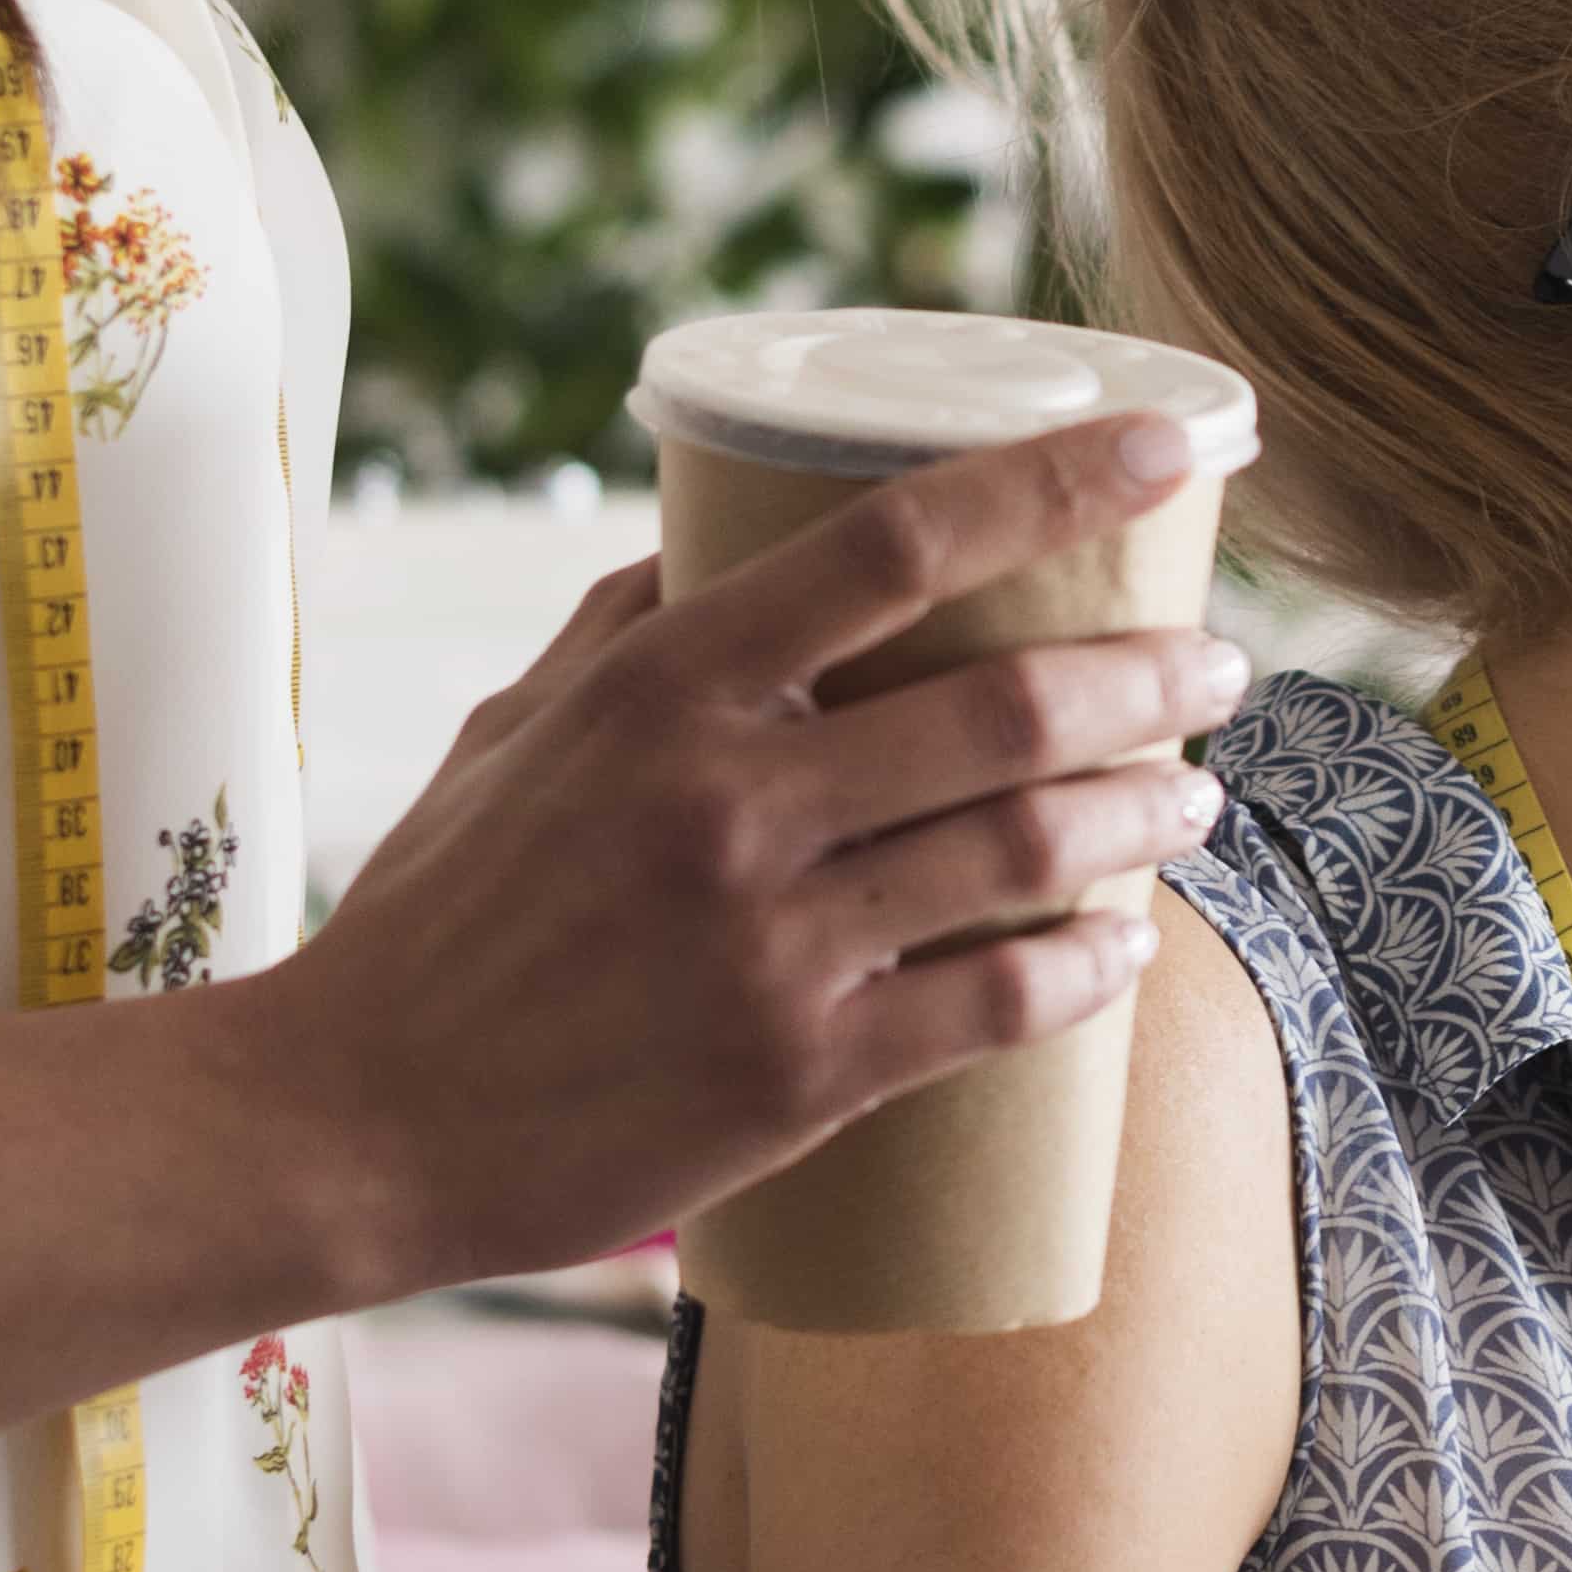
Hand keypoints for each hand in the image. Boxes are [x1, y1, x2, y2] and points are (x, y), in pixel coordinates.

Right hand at [240, 417, 1244, 1300]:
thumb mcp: (512, 735)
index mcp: (661, 686)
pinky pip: (994, 1004)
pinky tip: (1126, 946)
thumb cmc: (433, 920)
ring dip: (1145, 817)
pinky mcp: (797, 1075)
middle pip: (1005, 707)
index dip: (1059, 482)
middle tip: (1221, 670)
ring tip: (1199, 800)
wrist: (350, 1125)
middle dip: (1151, 677)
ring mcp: (770, 942)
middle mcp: (728, 799)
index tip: (1178, 445)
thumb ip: (627, 630)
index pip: (897, 541)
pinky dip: (1086, 966)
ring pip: (1025, 852)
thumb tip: (725, 537)